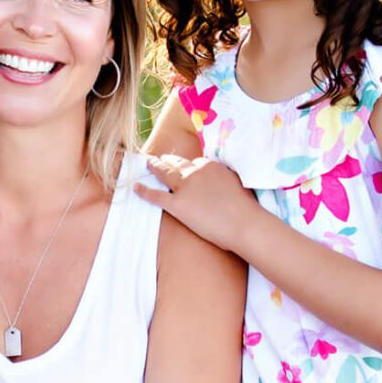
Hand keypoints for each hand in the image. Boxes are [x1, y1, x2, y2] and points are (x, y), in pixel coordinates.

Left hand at [137, 153, 261, 251]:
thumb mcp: (237, 185)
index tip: (186, 166)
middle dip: (169, 160)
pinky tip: (135, 187)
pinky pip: (156, 195)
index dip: (189, 166)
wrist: (244, 223)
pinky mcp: (178, 204)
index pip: (196, 163)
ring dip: (156, 167)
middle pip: (178, 163)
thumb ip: (225, 180)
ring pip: (166, 173)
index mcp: (212, 166)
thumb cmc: (246, 209)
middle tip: (161, 158)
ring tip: (148, 165)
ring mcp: (186, 187)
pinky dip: (144, 191)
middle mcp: (197, 172)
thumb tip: (222, 183)